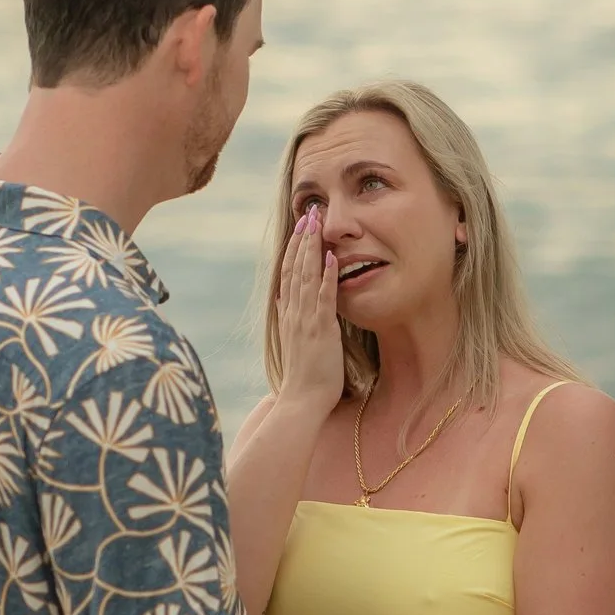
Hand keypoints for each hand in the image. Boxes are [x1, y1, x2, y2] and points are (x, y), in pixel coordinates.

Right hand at [275, 206, 343, 408]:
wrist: (301, 401)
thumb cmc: (303, 378)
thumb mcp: (293, 342)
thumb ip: (289, 319)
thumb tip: (282, 300)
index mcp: (288, 315)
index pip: (288, 274)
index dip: (293, 249)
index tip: (300, 228)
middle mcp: (293, 313)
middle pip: (294, 268)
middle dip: (302, 238)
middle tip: (308, 212)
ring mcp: (305, 320)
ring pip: (305, 276)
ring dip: (311, 248)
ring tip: (316, 224)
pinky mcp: (320, 329)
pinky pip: (323, 297)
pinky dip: (326, 275)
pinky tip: (331, 256)